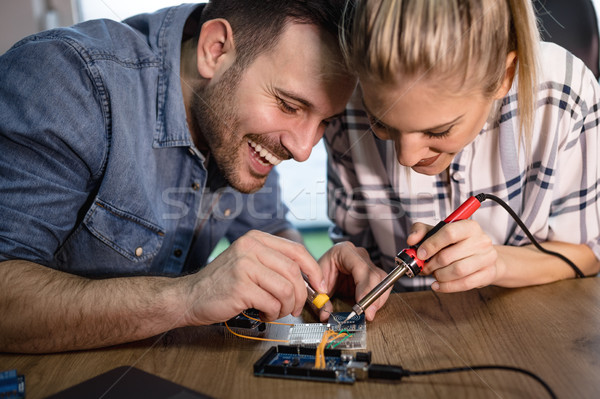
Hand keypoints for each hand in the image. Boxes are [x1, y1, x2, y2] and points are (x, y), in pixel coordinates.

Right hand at [181, 230, 325, 324]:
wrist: (190, 296)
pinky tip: (261, 313)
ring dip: (285, 307)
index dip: (313, 270)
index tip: (320, 286)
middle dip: (301, 295)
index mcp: (256, 239)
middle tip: (295, 307)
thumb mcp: (249, 262)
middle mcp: (250, 248)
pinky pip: (272, 303)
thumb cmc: (223, 283)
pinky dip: (272, 314)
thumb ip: (275, 264)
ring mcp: (244, 266)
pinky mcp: (240, 287)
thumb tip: (311, 279)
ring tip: (274, 311)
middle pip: (293, 271)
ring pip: (285, 289)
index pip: (296, 250)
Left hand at [317, 242, 388, 321]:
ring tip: (368, 313)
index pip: (361, 268)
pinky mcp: (372, 275)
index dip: (364, 288)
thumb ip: (320, 300)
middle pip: (375, 275)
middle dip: (373, 297)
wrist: (319, 272)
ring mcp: (367, 264)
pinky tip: (370, 308)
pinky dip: (377, 300)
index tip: (361, 305)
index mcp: (344, 251)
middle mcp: (359, 255)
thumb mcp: (315, 285)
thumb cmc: (318, 273)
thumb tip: (325, 315)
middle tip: (368, 314)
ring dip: (377, 300)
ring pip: (383, 281)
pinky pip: (382, 287)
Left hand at [408, 220, 498, 291]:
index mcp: (469, 226)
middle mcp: (481, 240)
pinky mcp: (488, 274)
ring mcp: (487, 258)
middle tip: (425, 268)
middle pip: (449, 255)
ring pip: (457, 271)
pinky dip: (447, 287)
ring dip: (440, 276)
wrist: (481, 256)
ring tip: (435, 274)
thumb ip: (421, 231)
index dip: (431, 245)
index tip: (420, 254)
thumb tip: (411, 240)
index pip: (448, 233)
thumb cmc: (457, 243)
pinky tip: (438, 285)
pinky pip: (465, 283)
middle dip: (432, 264)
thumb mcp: (438, 232)